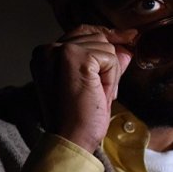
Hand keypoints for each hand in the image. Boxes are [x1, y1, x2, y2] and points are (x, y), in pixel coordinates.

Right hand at [31, 26, 136, 152]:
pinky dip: (111, 78)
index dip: (105, 35)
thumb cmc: (77, 118)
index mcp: (44, 55)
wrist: (70, 138)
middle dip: (106, 63)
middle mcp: (47, 49)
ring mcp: (59, 51)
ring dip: (108, 74)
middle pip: (96, 37)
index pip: (81, 32)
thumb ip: (104, 62)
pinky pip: (110, 58)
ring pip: (105, 47)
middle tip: (97, 92)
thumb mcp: (91, 84)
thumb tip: (125, 48)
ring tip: (94, 95)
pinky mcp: (74, 57)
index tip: (128, 37)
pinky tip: (98, 94)